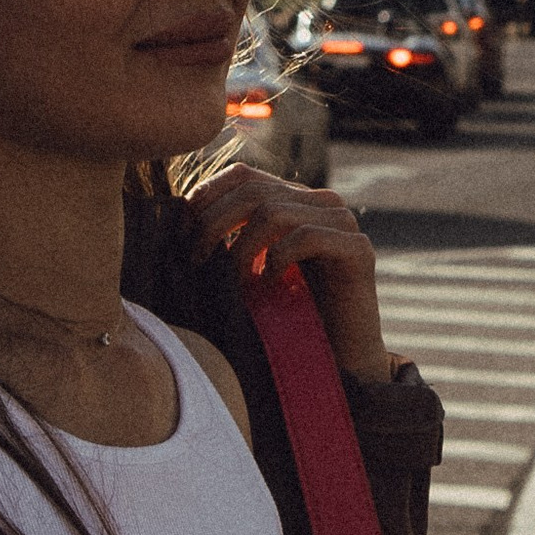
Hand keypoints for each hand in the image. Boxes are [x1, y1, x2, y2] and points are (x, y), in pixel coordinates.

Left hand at [183, 161, 392, 385]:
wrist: (337, 361)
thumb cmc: (283, 320)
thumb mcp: (245, 271)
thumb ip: (224, 240)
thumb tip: (175, 221)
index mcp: (291, 200)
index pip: (242, 174)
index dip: (206, 197)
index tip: (181, 235)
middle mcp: (319, 203)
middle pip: (253, 190)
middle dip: (213, 224)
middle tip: (196, 262)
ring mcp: (342, 223)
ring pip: (274, 211)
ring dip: (241, 248)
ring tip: (233, 282)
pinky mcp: (359, 250)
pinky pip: (307, 236)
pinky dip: (277, 259)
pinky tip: (267, 285)